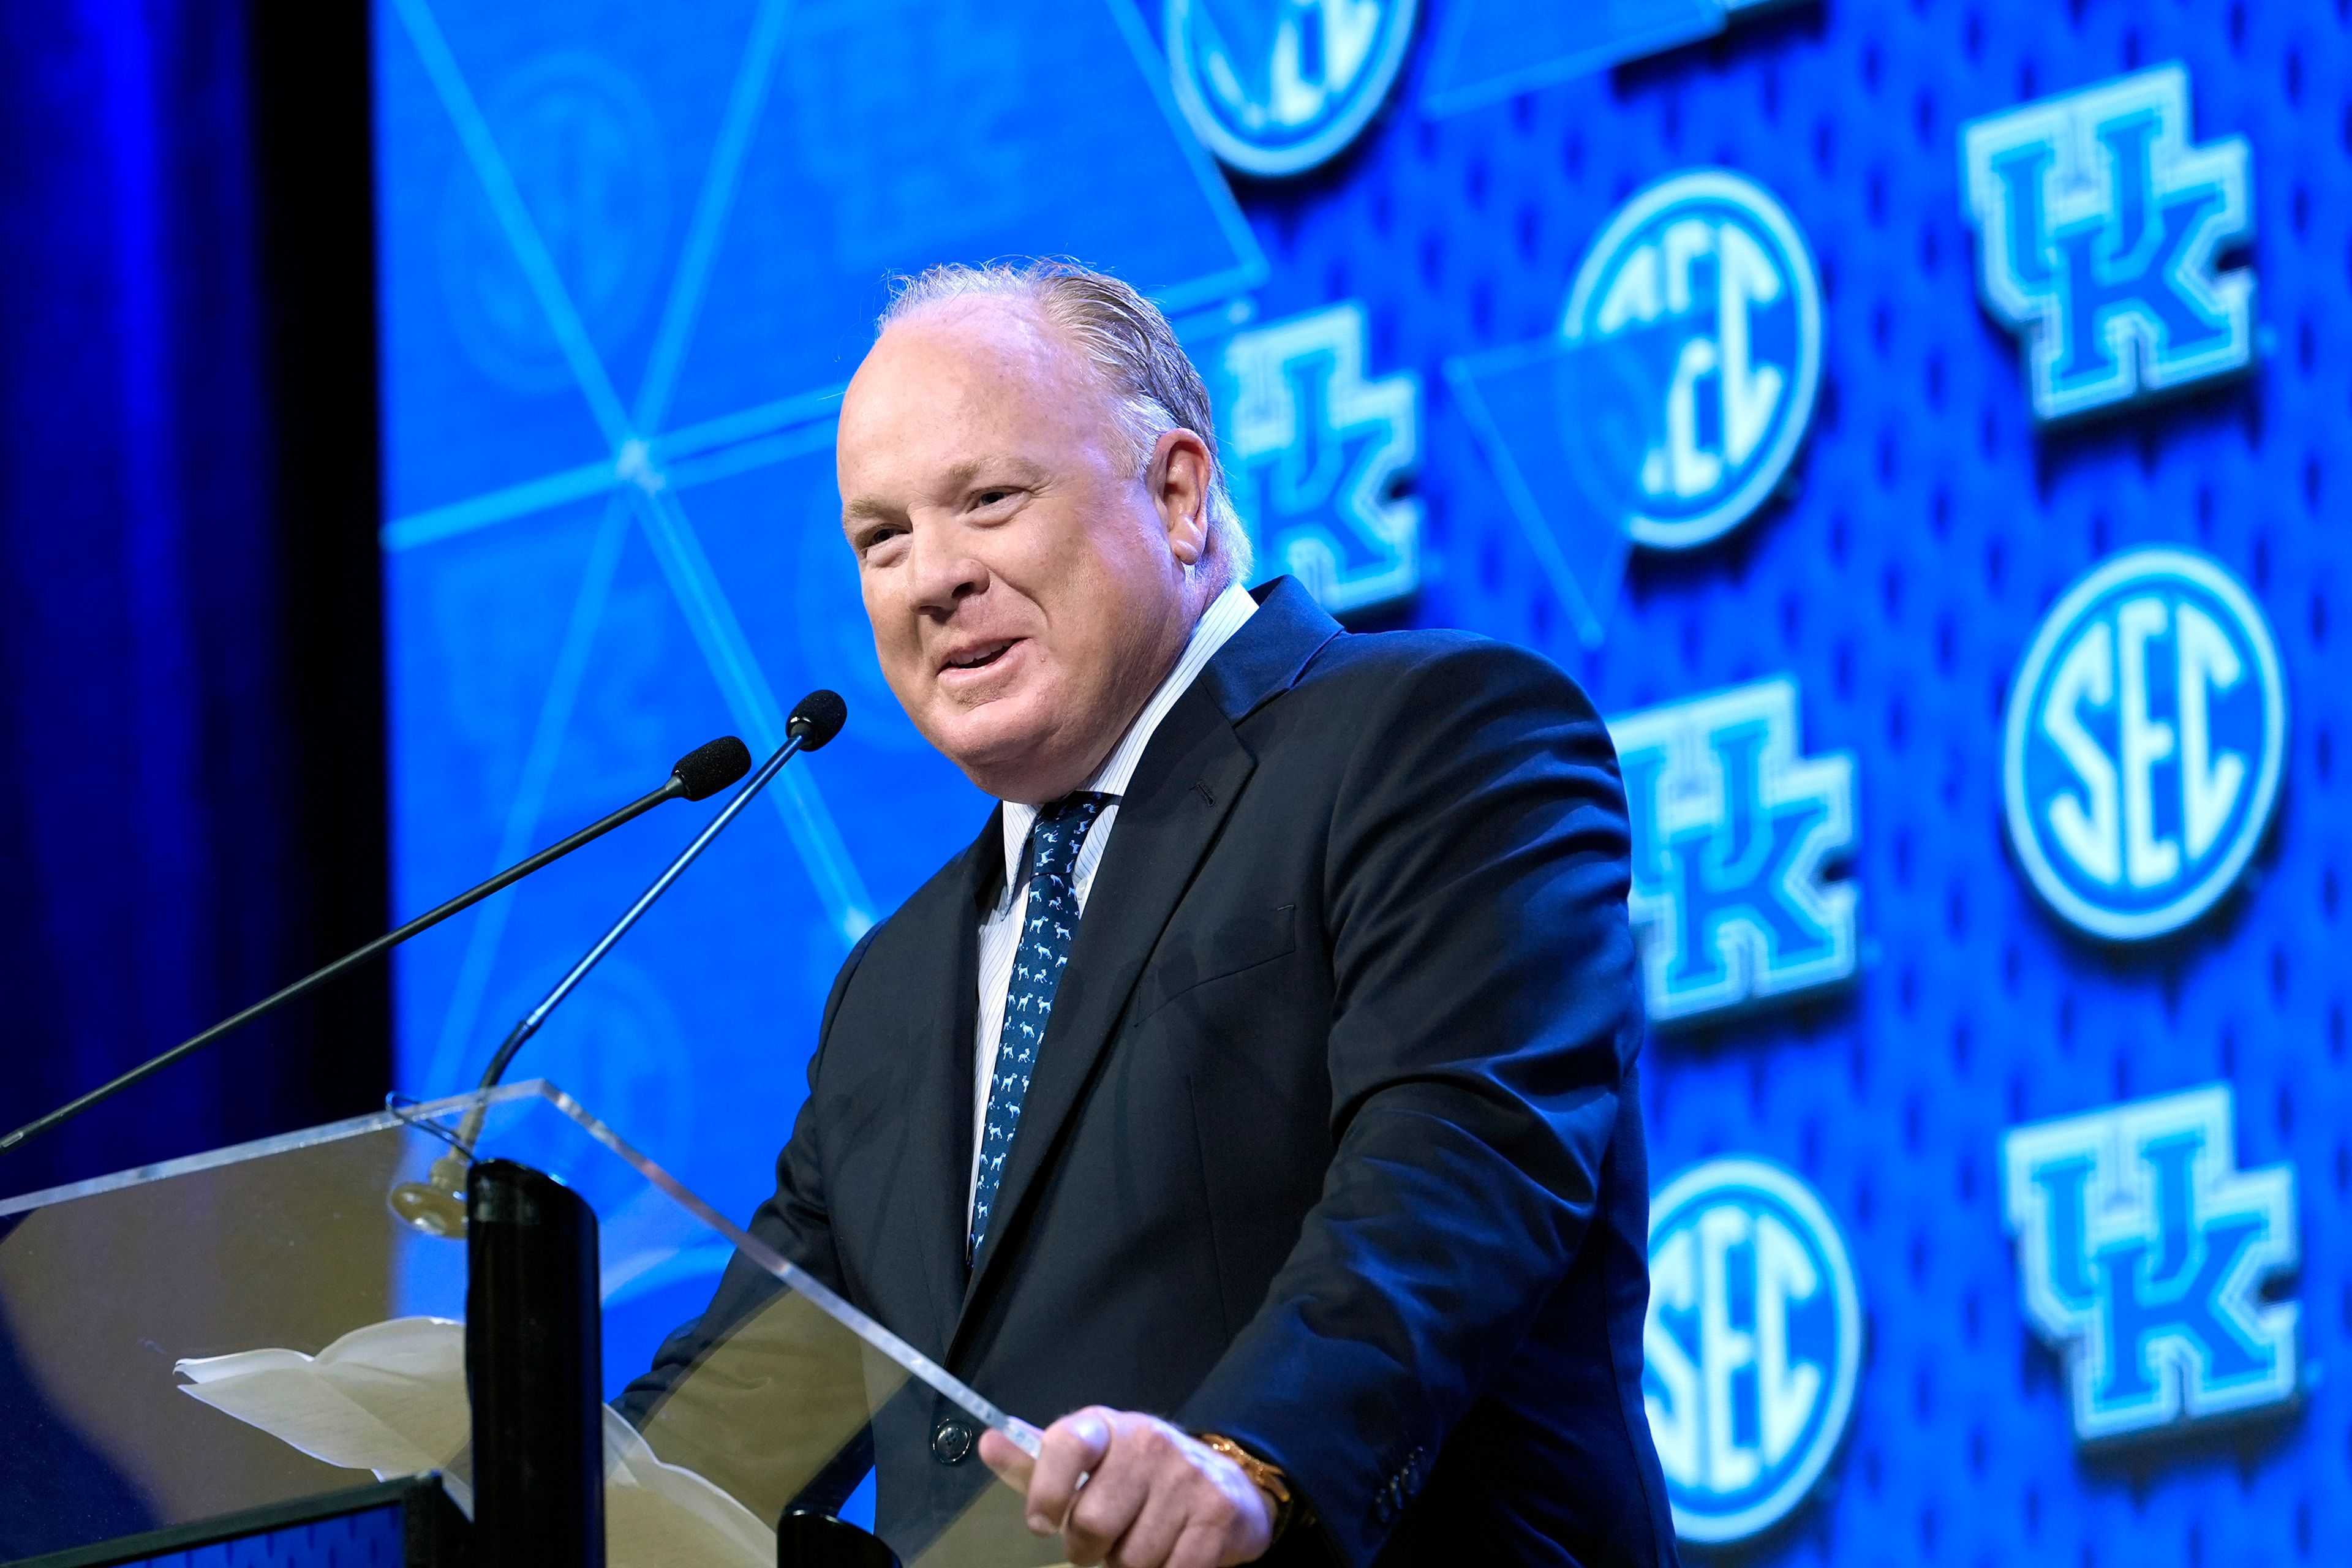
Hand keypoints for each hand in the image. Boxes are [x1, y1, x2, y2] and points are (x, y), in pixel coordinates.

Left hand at [979, 1406, 1274, 1566]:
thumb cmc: (1138, 1477)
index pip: (1066, 1444)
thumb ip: (1036, 1464)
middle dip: (1091, 1549)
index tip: (1042, 1525)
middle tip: (1104, 1542)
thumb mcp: (1089, 1462)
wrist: (1226, 1483)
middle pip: (1093, 1522)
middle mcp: (1148, 1441)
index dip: (1047, 1489)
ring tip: (1142, 1543)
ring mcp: (1186, 1476)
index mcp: (1106, 1426)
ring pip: (1132, 1559)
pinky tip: (1171, 1554)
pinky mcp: (1217, 1514)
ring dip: (1130, 1566)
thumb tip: (987, 1443)